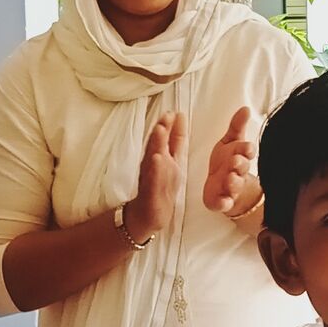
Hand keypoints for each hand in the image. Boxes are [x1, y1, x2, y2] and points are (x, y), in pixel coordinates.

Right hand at [125, 113, 188, 242]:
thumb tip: (177, 119)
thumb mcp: (170, 161)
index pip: (167, 140)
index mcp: (162, 158)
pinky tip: (157, 159)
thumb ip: (173, 141)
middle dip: (162, 130)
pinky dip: (155, 169)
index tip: (176, 112)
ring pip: (154, 158)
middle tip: (166, 116)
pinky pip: (153, 179)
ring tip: (160, 130)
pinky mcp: (151, 192)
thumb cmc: (160, 186)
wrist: (149, 214)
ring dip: (157, 144)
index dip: (171, 126)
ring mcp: (151, 178)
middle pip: (157, 145)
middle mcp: (154, 166)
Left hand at [202, 106, 261, 218]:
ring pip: (235, 185)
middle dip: (239, 164)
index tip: (246, 148)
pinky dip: (224, 203)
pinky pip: (223, 203)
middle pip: (241, 168)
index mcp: (240, 156)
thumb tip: (245, 108)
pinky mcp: (222, 201)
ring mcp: (231, 188)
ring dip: (233, 182)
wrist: (224, 187)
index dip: (247, 150)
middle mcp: (237, 172)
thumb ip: (237, 126)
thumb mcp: (230, 142)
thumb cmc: (227, 162)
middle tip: (235, 161)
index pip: (247, 151)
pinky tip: (222, 201)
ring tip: (230, 179)